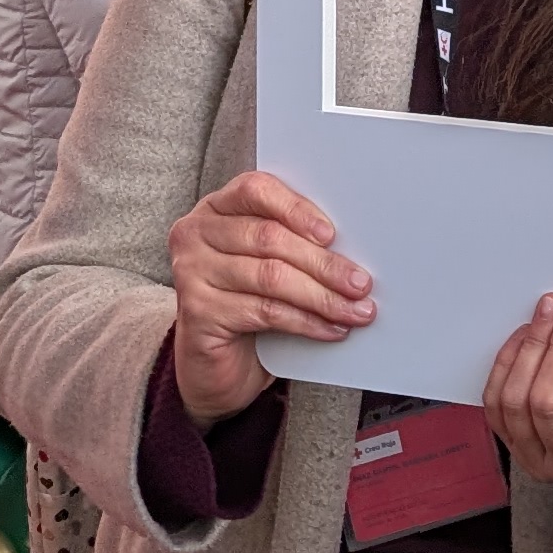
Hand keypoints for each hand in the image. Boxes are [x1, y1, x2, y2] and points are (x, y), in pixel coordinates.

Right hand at [163, 170, 371, 424]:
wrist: (214, 362)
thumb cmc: (246, 303)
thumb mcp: (266, 263)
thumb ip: (292, 244)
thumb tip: (349, 249)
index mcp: (216, 207)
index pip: (256, 190)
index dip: (297, 209)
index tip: (333, 235)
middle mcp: (196, 233)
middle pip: (269, 238)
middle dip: (324, 264)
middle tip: (360, 283)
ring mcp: (191, 271)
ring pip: (270, 277)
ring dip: (322, 297)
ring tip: (354, 310)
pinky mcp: (197, 311)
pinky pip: (263, 311)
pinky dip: (305, 321)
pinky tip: (329, 329)